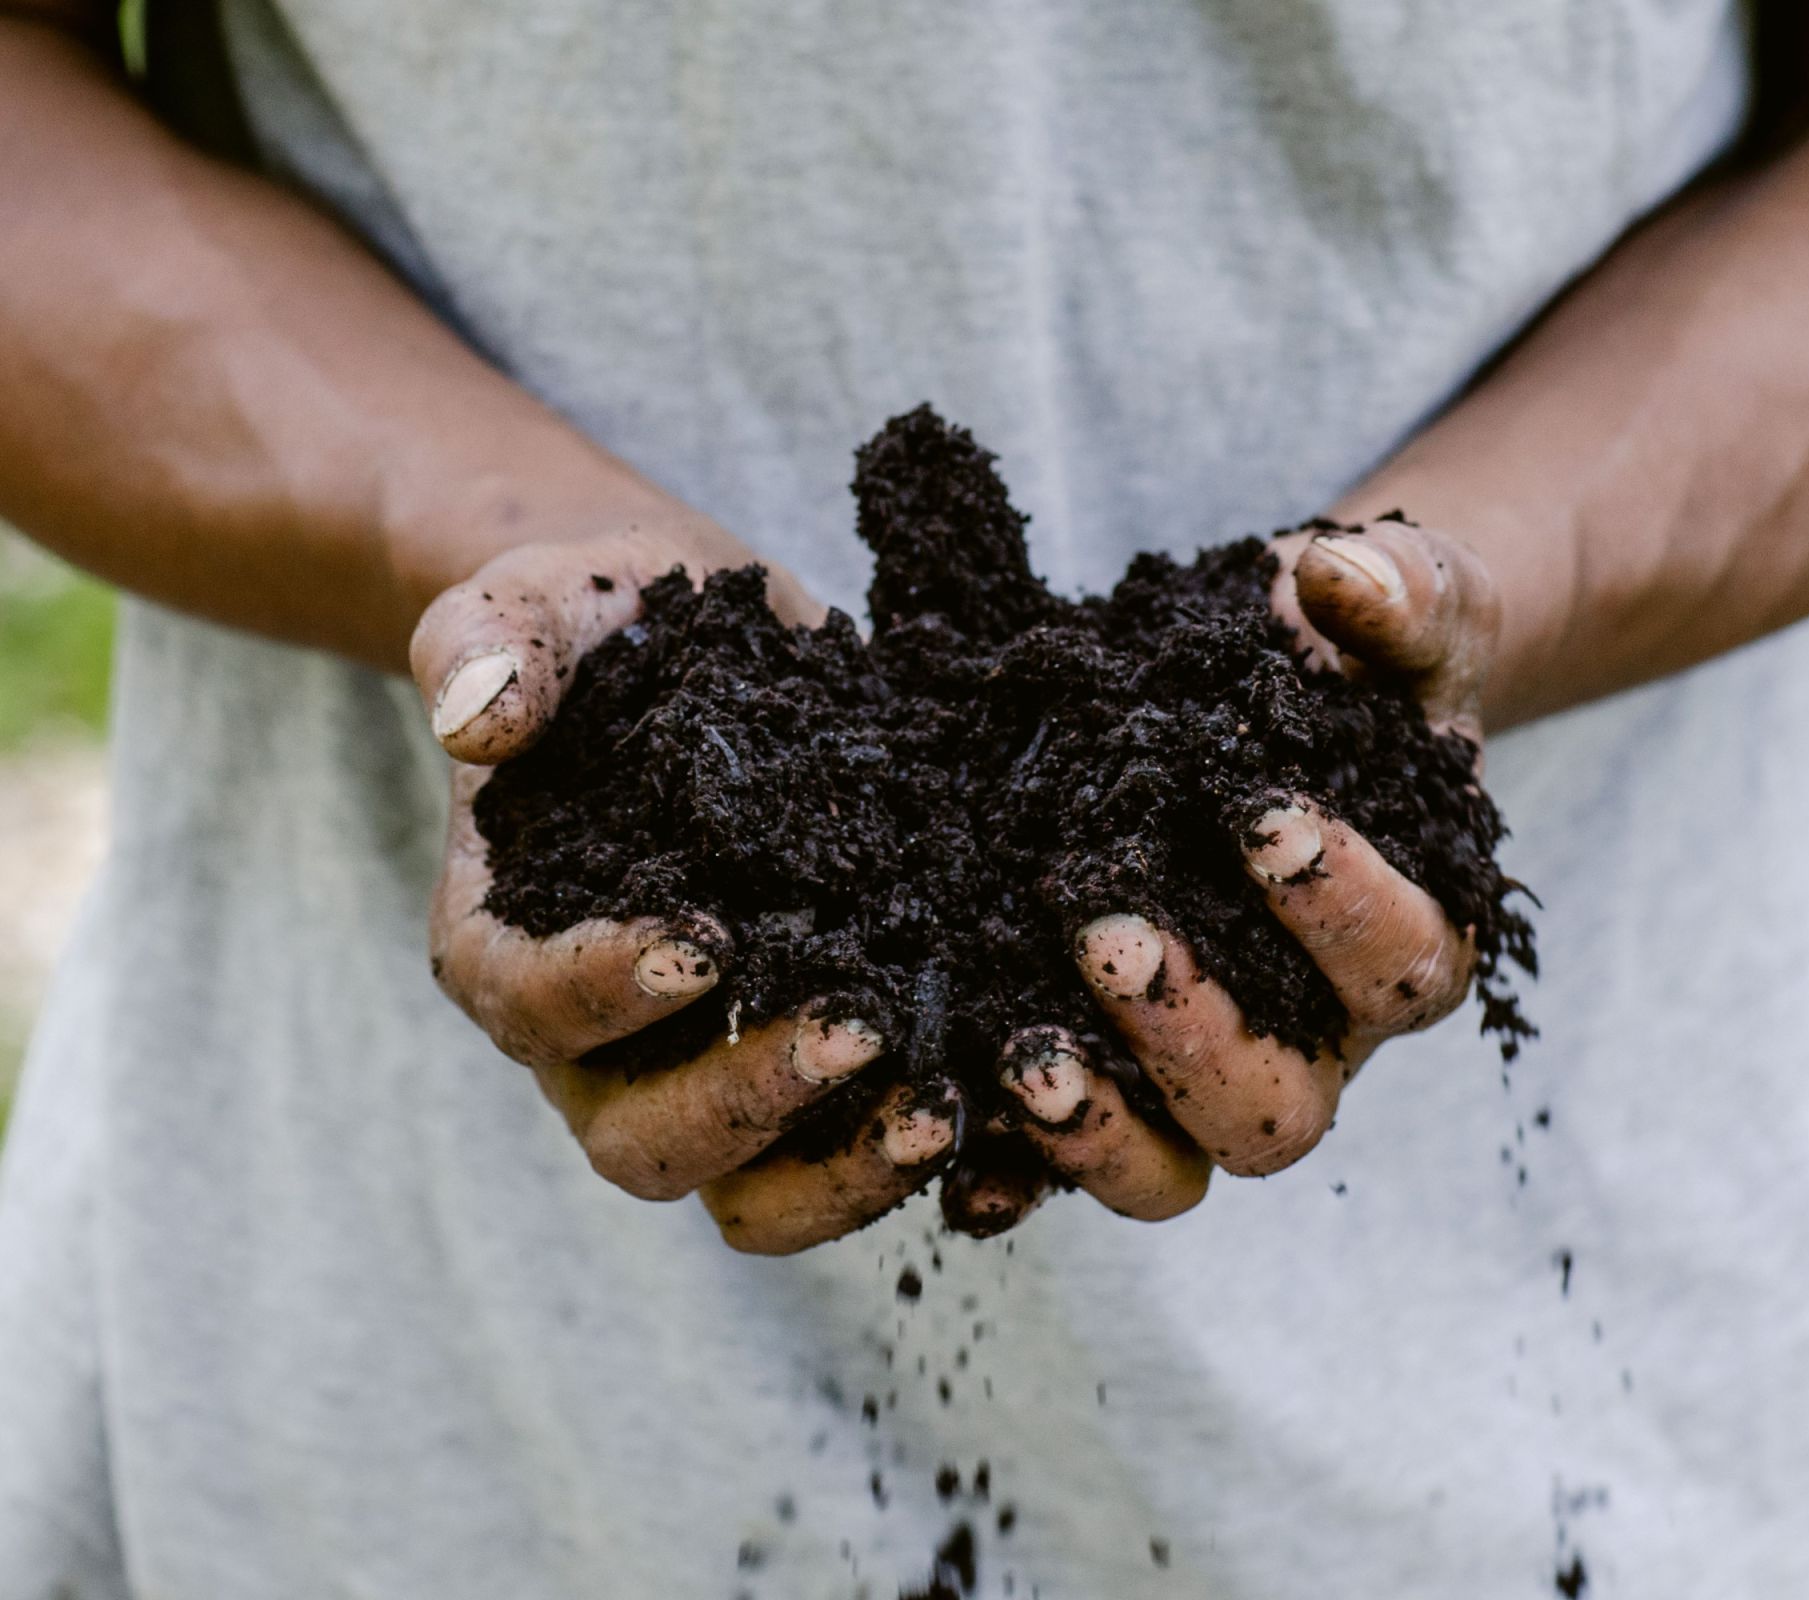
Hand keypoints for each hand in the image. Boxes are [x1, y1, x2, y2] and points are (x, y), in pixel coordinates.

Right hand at [413, 525, 954, 1254]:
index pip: (534, 1006)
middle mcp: (600, 1042)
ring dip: (843, 1174)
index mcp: (508, 943)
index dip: (608, 991)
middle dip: (748, 1102)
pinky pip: (848, 1158)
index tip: (707, 942)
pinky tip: (1007, 1105)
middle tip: (857, 1026)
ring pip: (751, 1192)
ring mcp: (706, 1065)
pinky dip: (920, 1157)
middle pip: (644, 1144)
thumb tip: (477, 715)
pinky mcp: (806, 1062)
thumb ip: (493, 643)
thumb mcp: (538, 599)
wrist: (689, 637)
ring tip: (945, 1105)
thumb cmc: (600, 623)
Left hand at [950, 517, 1500, 1229]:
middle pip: (1278, 1107)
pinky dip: (1006, 1169)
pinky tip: (937, 1121)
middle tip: (1102, 926)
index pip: (1404, 966)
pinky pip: (1058, 1159)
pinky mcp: (1102, 1078)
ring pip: (1172, 1168)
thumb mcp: (1402, 612)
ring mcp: (1197, 1077)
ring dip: (1097, 1127)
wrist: (1274, 693)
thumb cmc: (1352, 666)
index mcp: (1405, 948)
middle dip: (1191, 1030)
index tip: (1263, 814)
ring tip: (1018, 1053)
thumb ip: (1402, 594)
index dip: (1343, 906)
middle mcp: (1308, 1042)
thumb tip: (1338, 576)